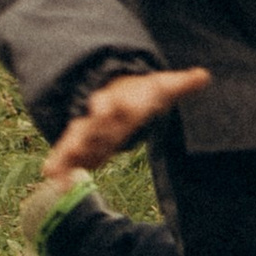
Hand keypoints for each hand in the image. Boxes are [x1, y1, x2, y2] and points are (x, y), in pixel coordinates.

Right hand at [41, 66, 209, 177]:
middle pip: (91, 125)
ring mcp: (87, 129)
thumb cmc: (142, 94)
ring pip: (75, 142)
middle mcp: (99, 116)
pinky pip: (66, 155)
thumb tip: (204, 76)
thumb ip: (181, 84)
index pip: (114, 104)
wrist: (115, 91)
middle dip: (86, 134)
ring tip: (55, 171)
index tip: (104, 108)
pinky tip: (50, 179)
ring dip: (68, 155)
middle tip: (77, 144)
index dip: (109, 106)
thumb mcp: (161, 88)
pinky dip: (59, 167)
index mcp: (119, 102)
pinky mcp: (78, 144)